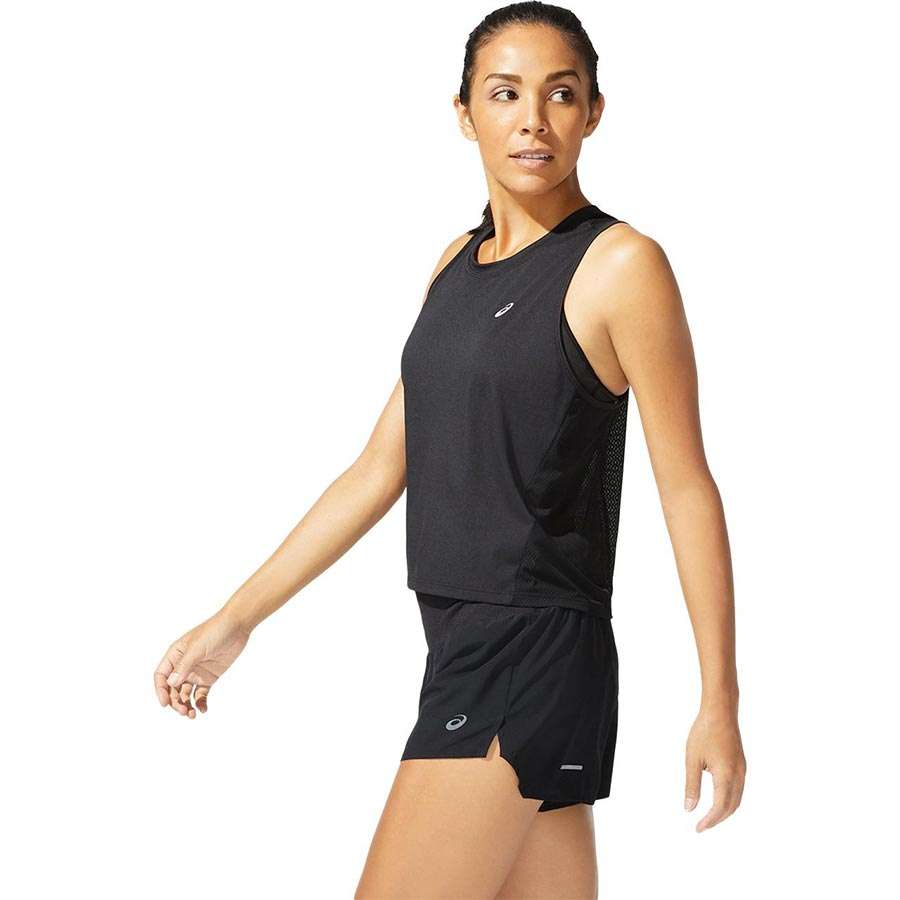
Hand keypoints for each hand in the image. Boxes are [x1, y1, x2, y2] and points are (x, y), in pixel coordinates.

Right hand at [153, 608, 251, 717]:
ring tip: (192, 714)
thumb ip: (184, 666)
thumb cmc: (214, 631)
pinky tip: (203, 710)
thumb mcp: (196, 648)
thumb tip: (171, 684)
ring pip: (185, 694)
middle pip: (172, 689)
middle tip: (184, 711)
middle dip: (175, 701)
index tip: (165, 703)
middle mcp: (183, 665)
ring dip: (186, 705)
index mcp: (175, 655)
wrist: (237, 627)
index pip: (161, 676)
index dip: (160, 690)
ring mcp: (196, 672)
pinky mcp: (209, 677)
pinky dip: (200, 703)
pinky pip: (201, 694)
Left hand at [684, 706, 745, 831]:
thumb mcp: (693, 759)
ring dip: (725, 811)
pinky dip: (729, 799)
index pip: (720, 807)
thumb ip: (691, 785)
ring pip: (737, 799)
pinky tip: (718, 798)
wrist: (721, 711)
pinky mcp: (742, 764)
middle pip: (731, 807)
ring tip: (709, 816)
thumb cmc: (704, 732)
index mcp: (726, 776)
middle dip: (717, 819)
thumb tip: (689, 808)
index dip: (710, 821)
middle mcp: (739, 776)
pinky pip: (739, 789)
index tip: (698, 828)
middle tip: (702, 825)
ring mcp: (742, 770)